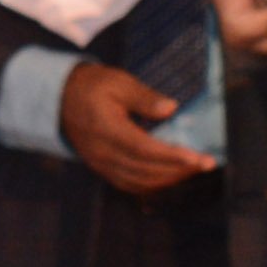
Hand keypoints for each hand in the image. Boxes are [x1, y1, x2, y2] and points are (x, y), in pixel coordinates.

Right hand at [61, 60, 215, 194]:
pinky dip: (153, 184)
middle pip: (146, 170)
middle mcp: (103, 153)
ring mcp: (101, 164)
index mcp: (107, 130)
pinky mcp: (102, 169)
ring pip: (140, 182)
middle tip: (206, 163)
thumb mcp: (118, 82)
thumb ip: (144, 97)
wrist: (60, 100)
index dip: (174, 157)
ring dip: (169, 179)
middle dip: (179, 170)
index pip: (146, 150)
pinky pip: (130, 184)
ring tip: (193, 169)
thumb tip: (171, 108)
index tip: (200, 159)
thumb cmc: (93, 86)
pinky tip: (170, 176)